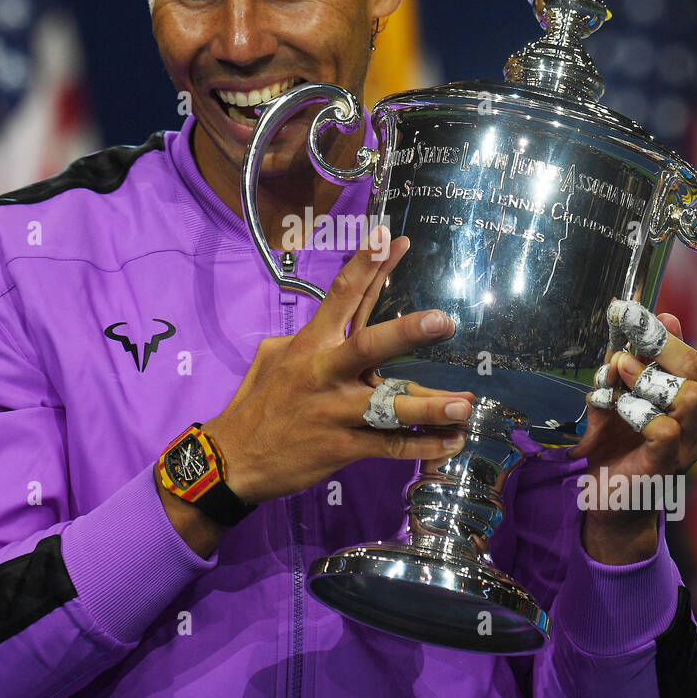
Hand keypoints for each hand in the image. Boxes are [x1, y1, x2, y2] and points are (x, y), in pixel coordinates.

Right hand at [205, 226, 476, 505]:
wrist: (232, 461)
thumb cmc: (256, 404)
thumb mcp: (271, 358)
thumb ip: (304, 339)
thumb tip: (326, 323)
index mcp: (310, 345)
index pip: (341, 296)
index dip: (365, 265)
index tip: (389, 236)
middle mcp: (324, 374)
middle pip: (368, 347)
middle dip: (406, 333)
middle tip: (443, 320)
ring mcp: (335, 413)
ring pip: (389, 407)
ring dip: (429, 407)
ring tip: (465, 405)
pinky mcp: (342, 448)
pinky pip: (389, 447)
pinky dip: (423, 446)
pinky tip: (452, 442)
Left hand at [566, 298, 696, 562]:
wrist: (604, 489)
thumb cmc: (619, 435)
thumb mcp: (628, 385)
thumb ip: (647, 354)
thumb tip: (666, 316)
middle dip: (661, 342)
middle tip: (628, 325)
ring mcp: (693, 442)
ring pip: (687, 394)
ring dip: (645, 375)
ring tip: (619, 372)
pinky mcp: (670, 461)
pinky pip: (663, 425)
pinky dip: (635, 411)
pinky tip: (619, 411)